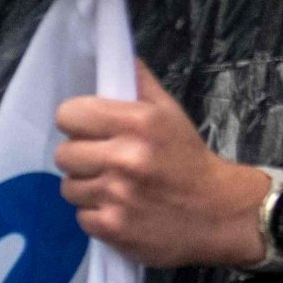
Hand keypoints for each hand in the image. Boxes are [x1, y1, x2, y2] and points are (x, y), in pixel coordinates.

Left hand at [53, 62, 268, 269]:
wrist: (219, 212)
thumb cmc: (189, 159)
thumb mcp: (170, 112)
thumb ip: (138, 82)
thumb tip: (113, 54)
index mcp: (137, 122)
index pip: (69, 115)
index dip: (77, 122)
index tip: (89, 130)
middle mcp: (125, 158)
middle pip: (64, 154)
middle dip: (81, 157)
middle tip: (102, 161)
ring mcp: (118, 196)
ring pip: (69, 188)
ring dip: (87, 188)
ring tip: (112, 187)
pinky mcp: (114, 229)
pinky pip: (81, 218)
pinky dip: (97, 216)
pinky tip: (119, 210)